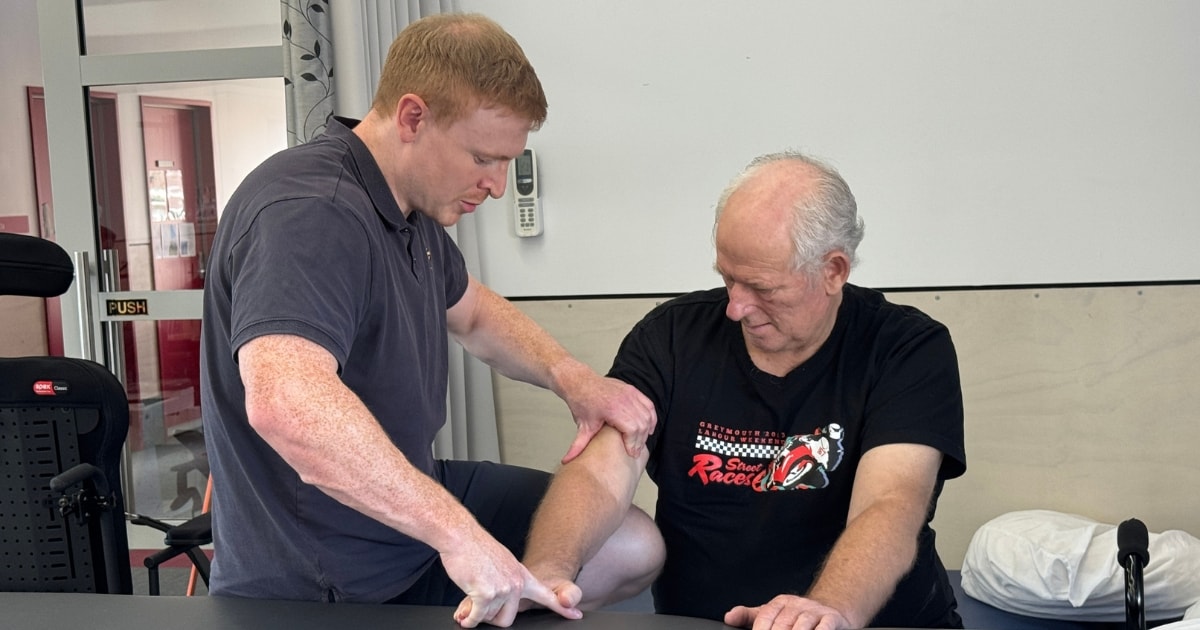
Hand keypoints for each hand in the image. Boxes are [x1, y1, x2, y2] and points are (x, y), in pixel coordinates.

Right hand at [442, 534, 580, 627]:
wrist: (461, 535)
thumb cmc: (474, 549)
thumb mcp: (501, 562)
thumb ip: (507, 580)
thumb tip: (502, 598)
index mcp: (522, 575)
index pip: (546, 594)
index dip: (561, 607)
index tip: (575, 615)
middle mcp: (516, 583)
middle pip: (508, 619)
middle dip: (490, 618)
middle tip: (479, 605)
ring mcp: (503, 588)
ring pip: (490, 618)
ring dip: (476, 613)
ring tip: (469, 596)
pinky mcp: (487, 593)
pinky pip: (477, 617)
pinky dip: (468, 619)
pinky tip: (464, 615)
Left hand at [561, 374, 655, 463]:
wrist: (580, 382)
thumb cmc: (582, 402)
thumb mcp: (582, 427)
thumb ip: (577, 446)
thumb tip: (567, 461)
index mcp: (613, 409)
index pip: (632, 430)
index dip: (633, 444)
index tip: (631, 453)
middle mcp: (624, 399)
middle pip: (642, 424)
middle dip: (640, 440)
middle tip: (635, 451)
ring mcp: (630, 393)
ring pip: (647, 416)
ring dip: (646, 430)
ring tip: (639, 442)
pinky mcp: (632, 390)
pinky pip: (649, 405)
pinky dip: (651, 418)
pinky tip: (648, 428)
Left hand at [725, 595, 852, 629]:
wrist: (831, 609)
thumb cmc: (796, 616)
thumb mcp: (773, 612)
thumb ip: (750, 616)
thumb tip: (729, 617)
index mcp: (780, 603)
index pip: (765, 616)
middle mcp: (797, 605)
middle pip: (783, 624)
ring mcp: (815, 612)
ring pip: (802, 626)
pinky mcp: (832, 619)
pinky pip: (825, 626)